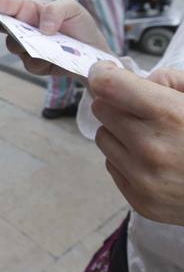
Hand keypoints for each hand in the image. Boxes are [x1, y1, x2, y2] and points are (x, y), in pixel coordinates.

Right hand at [0, 0, 110, 76]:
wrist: (94, 54)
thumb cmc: (79, 25)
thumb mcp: (73, 9)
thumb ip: (57, 10)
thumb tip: (43, 28)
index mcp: (30, 9)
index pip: (8, 4)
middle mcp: (24, 28)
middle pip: (1, 25)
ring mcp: (27, 47)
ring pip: (14, 46)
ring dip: (24, 43)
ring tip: (40, 42)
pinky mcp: (35, 65)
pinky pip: (31, 64)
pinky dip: (41, 61)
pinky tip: (53, 58)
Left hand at [91, 63, 183, 225]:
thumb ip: (170, 80)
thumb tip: (139, 80)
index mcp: (169, 115)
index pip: (108, 85)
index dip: (103, 73)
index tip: (106, 71)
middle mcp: (151, 148)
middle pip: (101, 109)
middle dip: (117, 103)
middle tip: (140, 108)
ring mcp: (144, 178)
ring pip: (103, 137)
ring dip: (119, 132)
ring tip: (152, 136)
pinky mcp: (141, 201)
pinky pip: (112, 165)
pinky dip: (127, 158)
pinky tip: (155, 160)